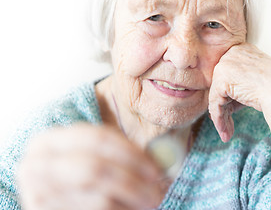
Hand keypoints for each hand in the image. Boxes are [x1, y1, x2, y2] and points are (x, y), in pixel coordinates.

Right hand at [18, 123, 163, 209]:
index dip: (131, 152)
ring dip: (133, 199)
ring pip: (100, 199)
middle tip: (158, 189)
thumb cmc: (77, 175)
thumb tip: (163, 156)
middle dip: (132, 180)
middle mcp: (36, 166)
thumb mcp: (90, 156)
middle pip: (96, 169)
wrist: (56, 200)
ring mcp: (39, 195)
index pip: (97, 138)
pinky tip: (132, 209)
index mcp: (48, 141)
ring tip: (151, 201)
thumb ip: (117, 153)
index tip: (156, 167)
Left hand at [208, 43, 270, 168]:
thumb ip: (236, 90)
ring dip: (221, 117)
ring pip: (216, 96)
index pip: (227, 77)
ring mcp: (225, 65)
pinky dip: (219, 119)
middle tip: (227, 126)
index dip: (228, 98)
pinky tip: (226, 131)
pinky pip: (215, 103)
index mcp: (241, 50)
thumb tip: (218, 108)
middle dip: (223, 108)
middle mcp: (231, 54)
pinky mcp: (221, 78)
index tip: (230, 114)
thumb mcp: (253, 86)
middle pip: (220, 86)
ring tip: (227, 133)